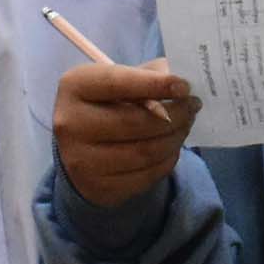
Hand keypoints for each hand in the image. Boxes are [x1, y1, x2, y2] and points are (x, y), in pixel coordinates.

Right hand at [55, 60, 199, 206]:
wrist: (83, 147)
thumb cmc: (110, 103)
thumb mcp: (124, 79)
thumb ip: (152, 76)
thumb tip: (183, 88)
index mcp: (75, 86)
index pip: (118, 83)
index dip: (155, 84)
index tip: (185, 87)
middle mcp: (70, 123)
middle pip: (135, 122)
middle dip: (176, 114)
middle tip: (193, 107)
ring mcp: (81, 160)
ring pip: (145, 152)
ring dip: (176, 138)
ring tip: (186, 125)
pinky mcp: (98, 187)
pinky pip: (146, 175)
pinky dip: (168, 160)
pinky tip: (172, 147)